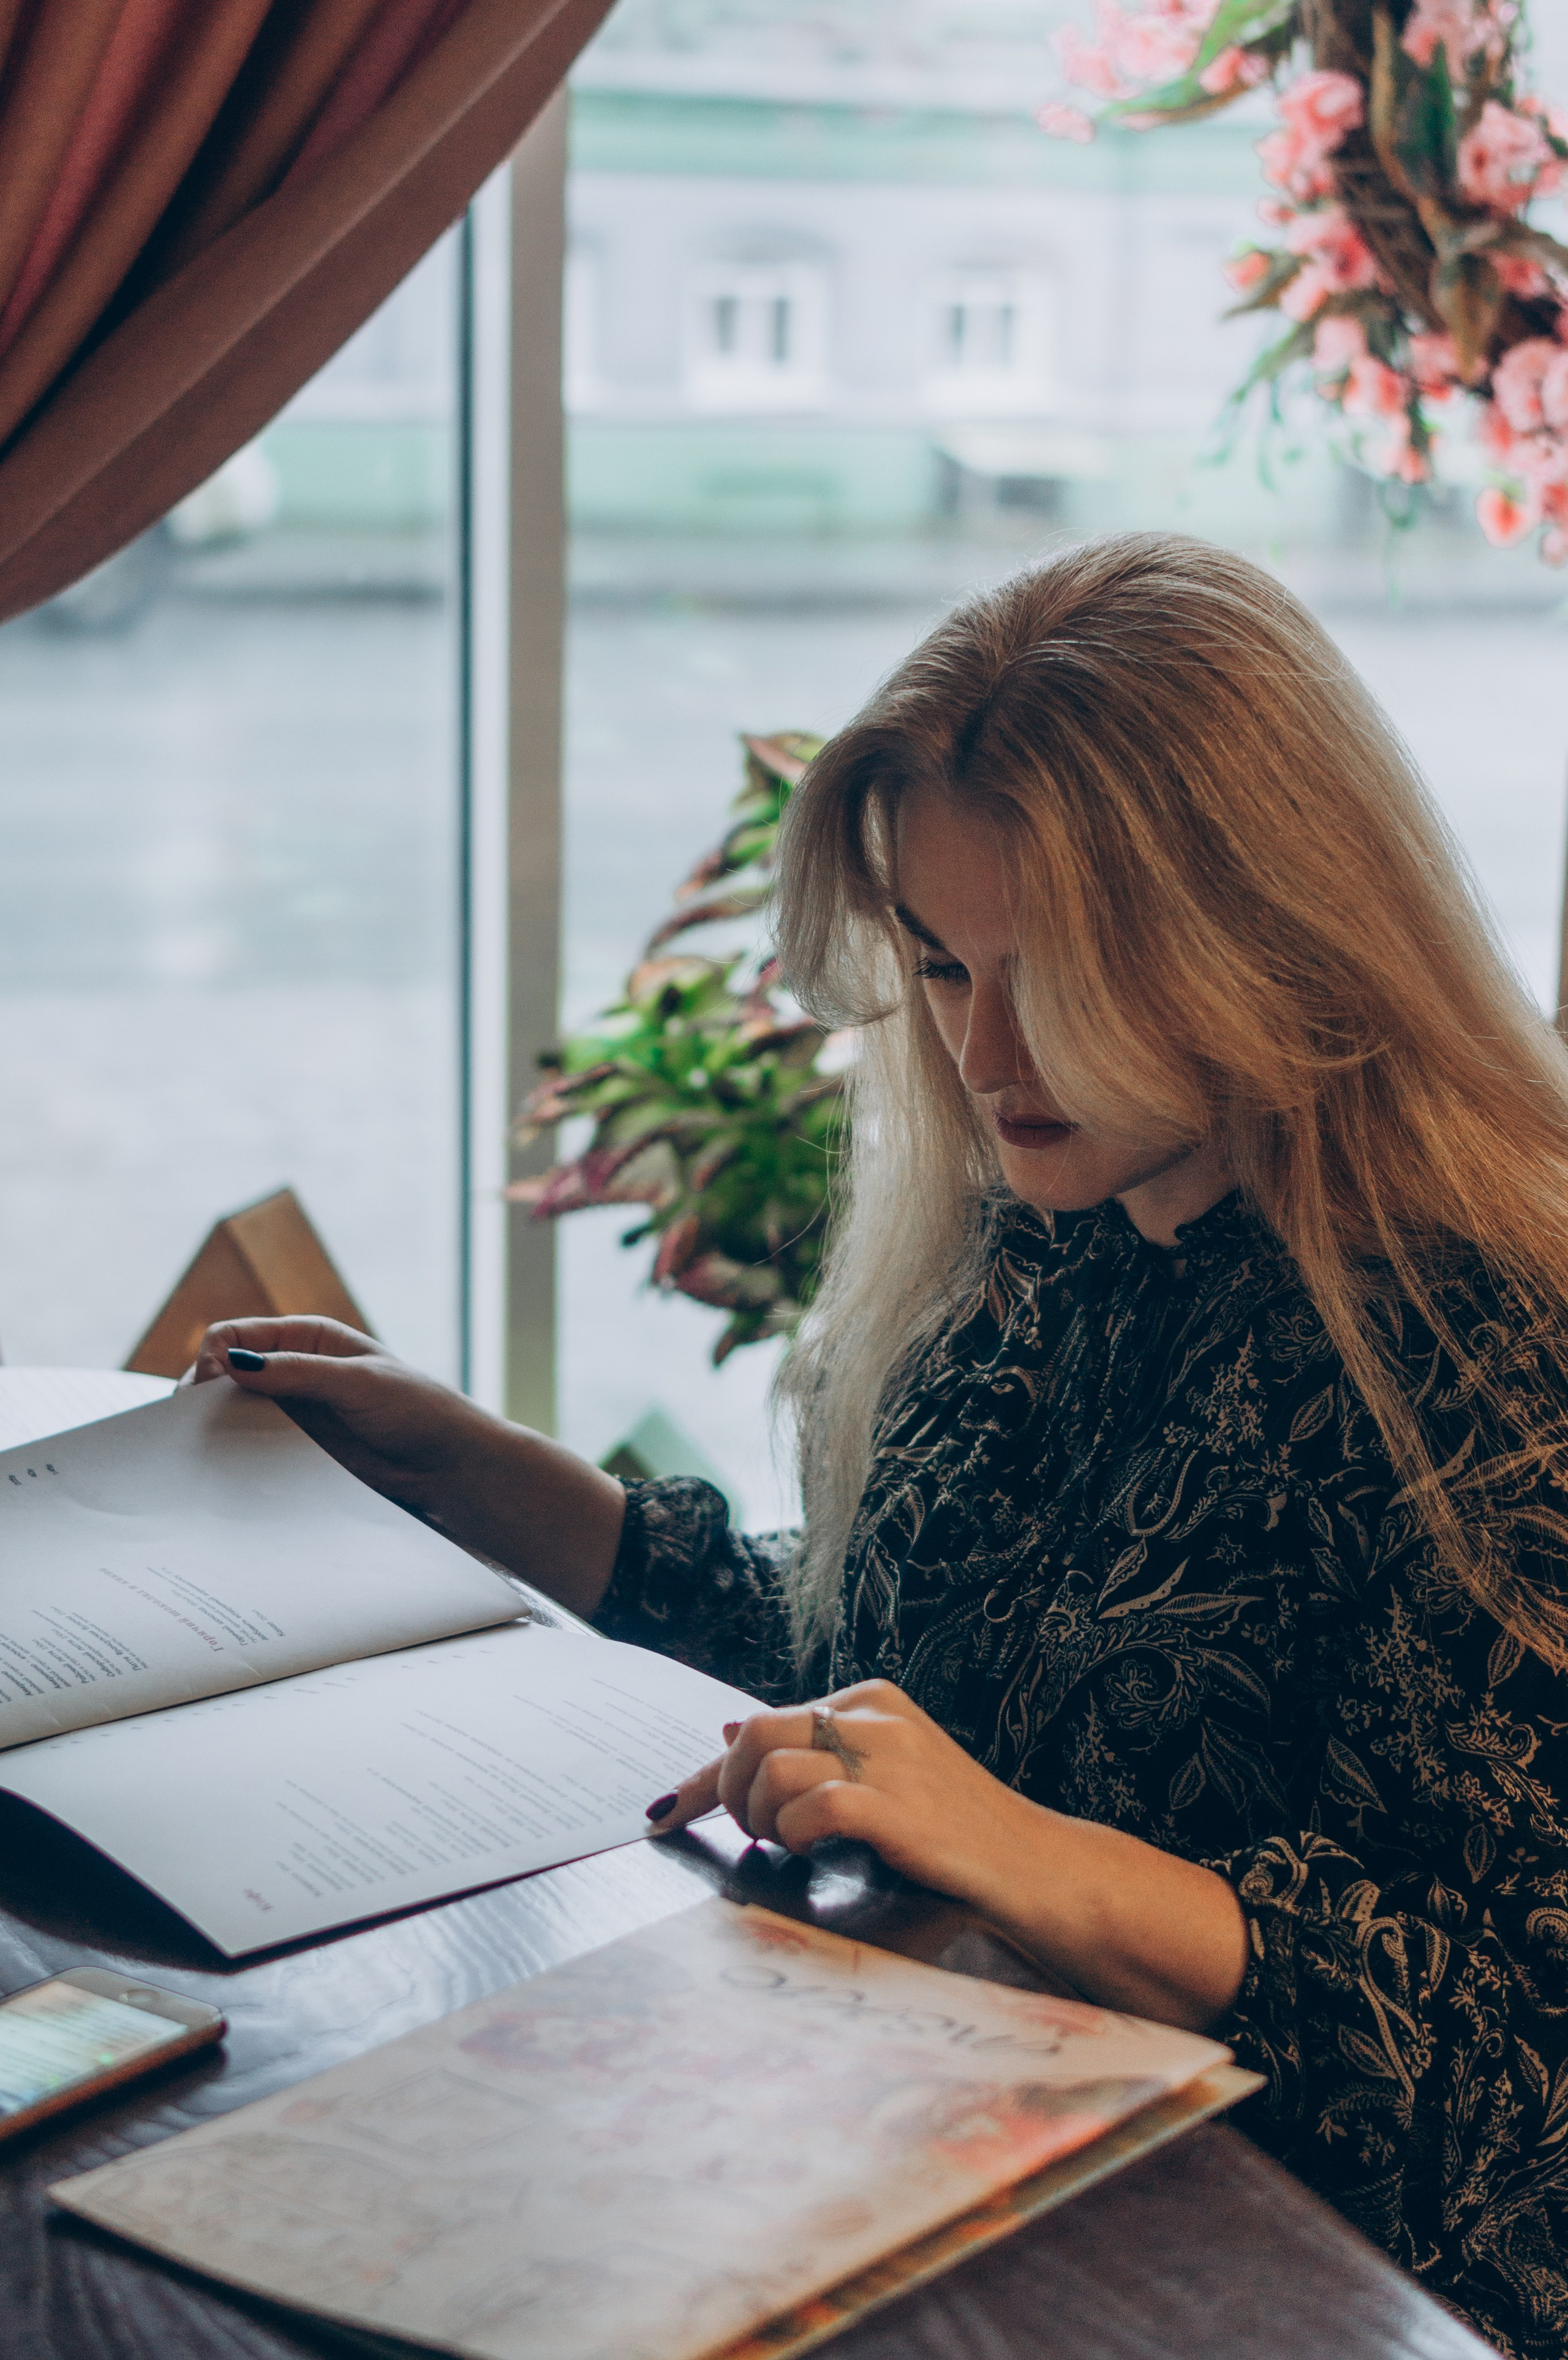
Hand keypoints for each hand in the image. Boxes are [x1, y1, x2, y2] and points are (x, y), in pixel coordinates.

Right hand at [190, 1318, 481, 1503]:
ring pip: (231, 1415)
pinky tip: (220, 1472)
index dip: (213, 1357)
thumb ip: (297, 1373)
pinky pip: (250, 1450)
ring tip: (193, 1450)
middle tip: (186, 1425)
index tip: (209, 1388)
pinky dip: (231, 1457)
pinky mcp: (295, 1452)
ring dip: (212, 1429)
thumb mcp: (357, 1382)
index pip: (235, 1336)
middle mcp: (292, 1372)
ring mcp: (291, 1414)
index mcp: (307, 1339)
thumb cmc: (415, 1408)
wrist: (446, 1464)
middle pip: (224, 1376)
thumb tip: (232, 1363)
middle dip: (202, 1395)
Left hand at [652, 1678, 1247, 2032]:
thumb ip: (813, 1754)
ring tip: (787, 1848)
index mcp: (868, 1700)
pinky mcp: (896, 1802)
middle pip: (752, 1732)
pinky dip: (796, 1835)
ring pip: (770, 1765)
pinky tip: (816, 1852)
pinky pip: (811, 1806)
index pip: (761, 1722)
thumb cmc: (953, 1833)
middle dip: (725, 1792)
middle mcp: (874, 1714)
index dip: (705, 1773)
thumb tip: (728, 1728)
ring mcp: (887, 1754)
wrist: (1036, 1867)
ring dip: (759, 1819)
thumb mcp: (883, 1775)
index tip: (664, 1811)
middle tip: (750, 1838)